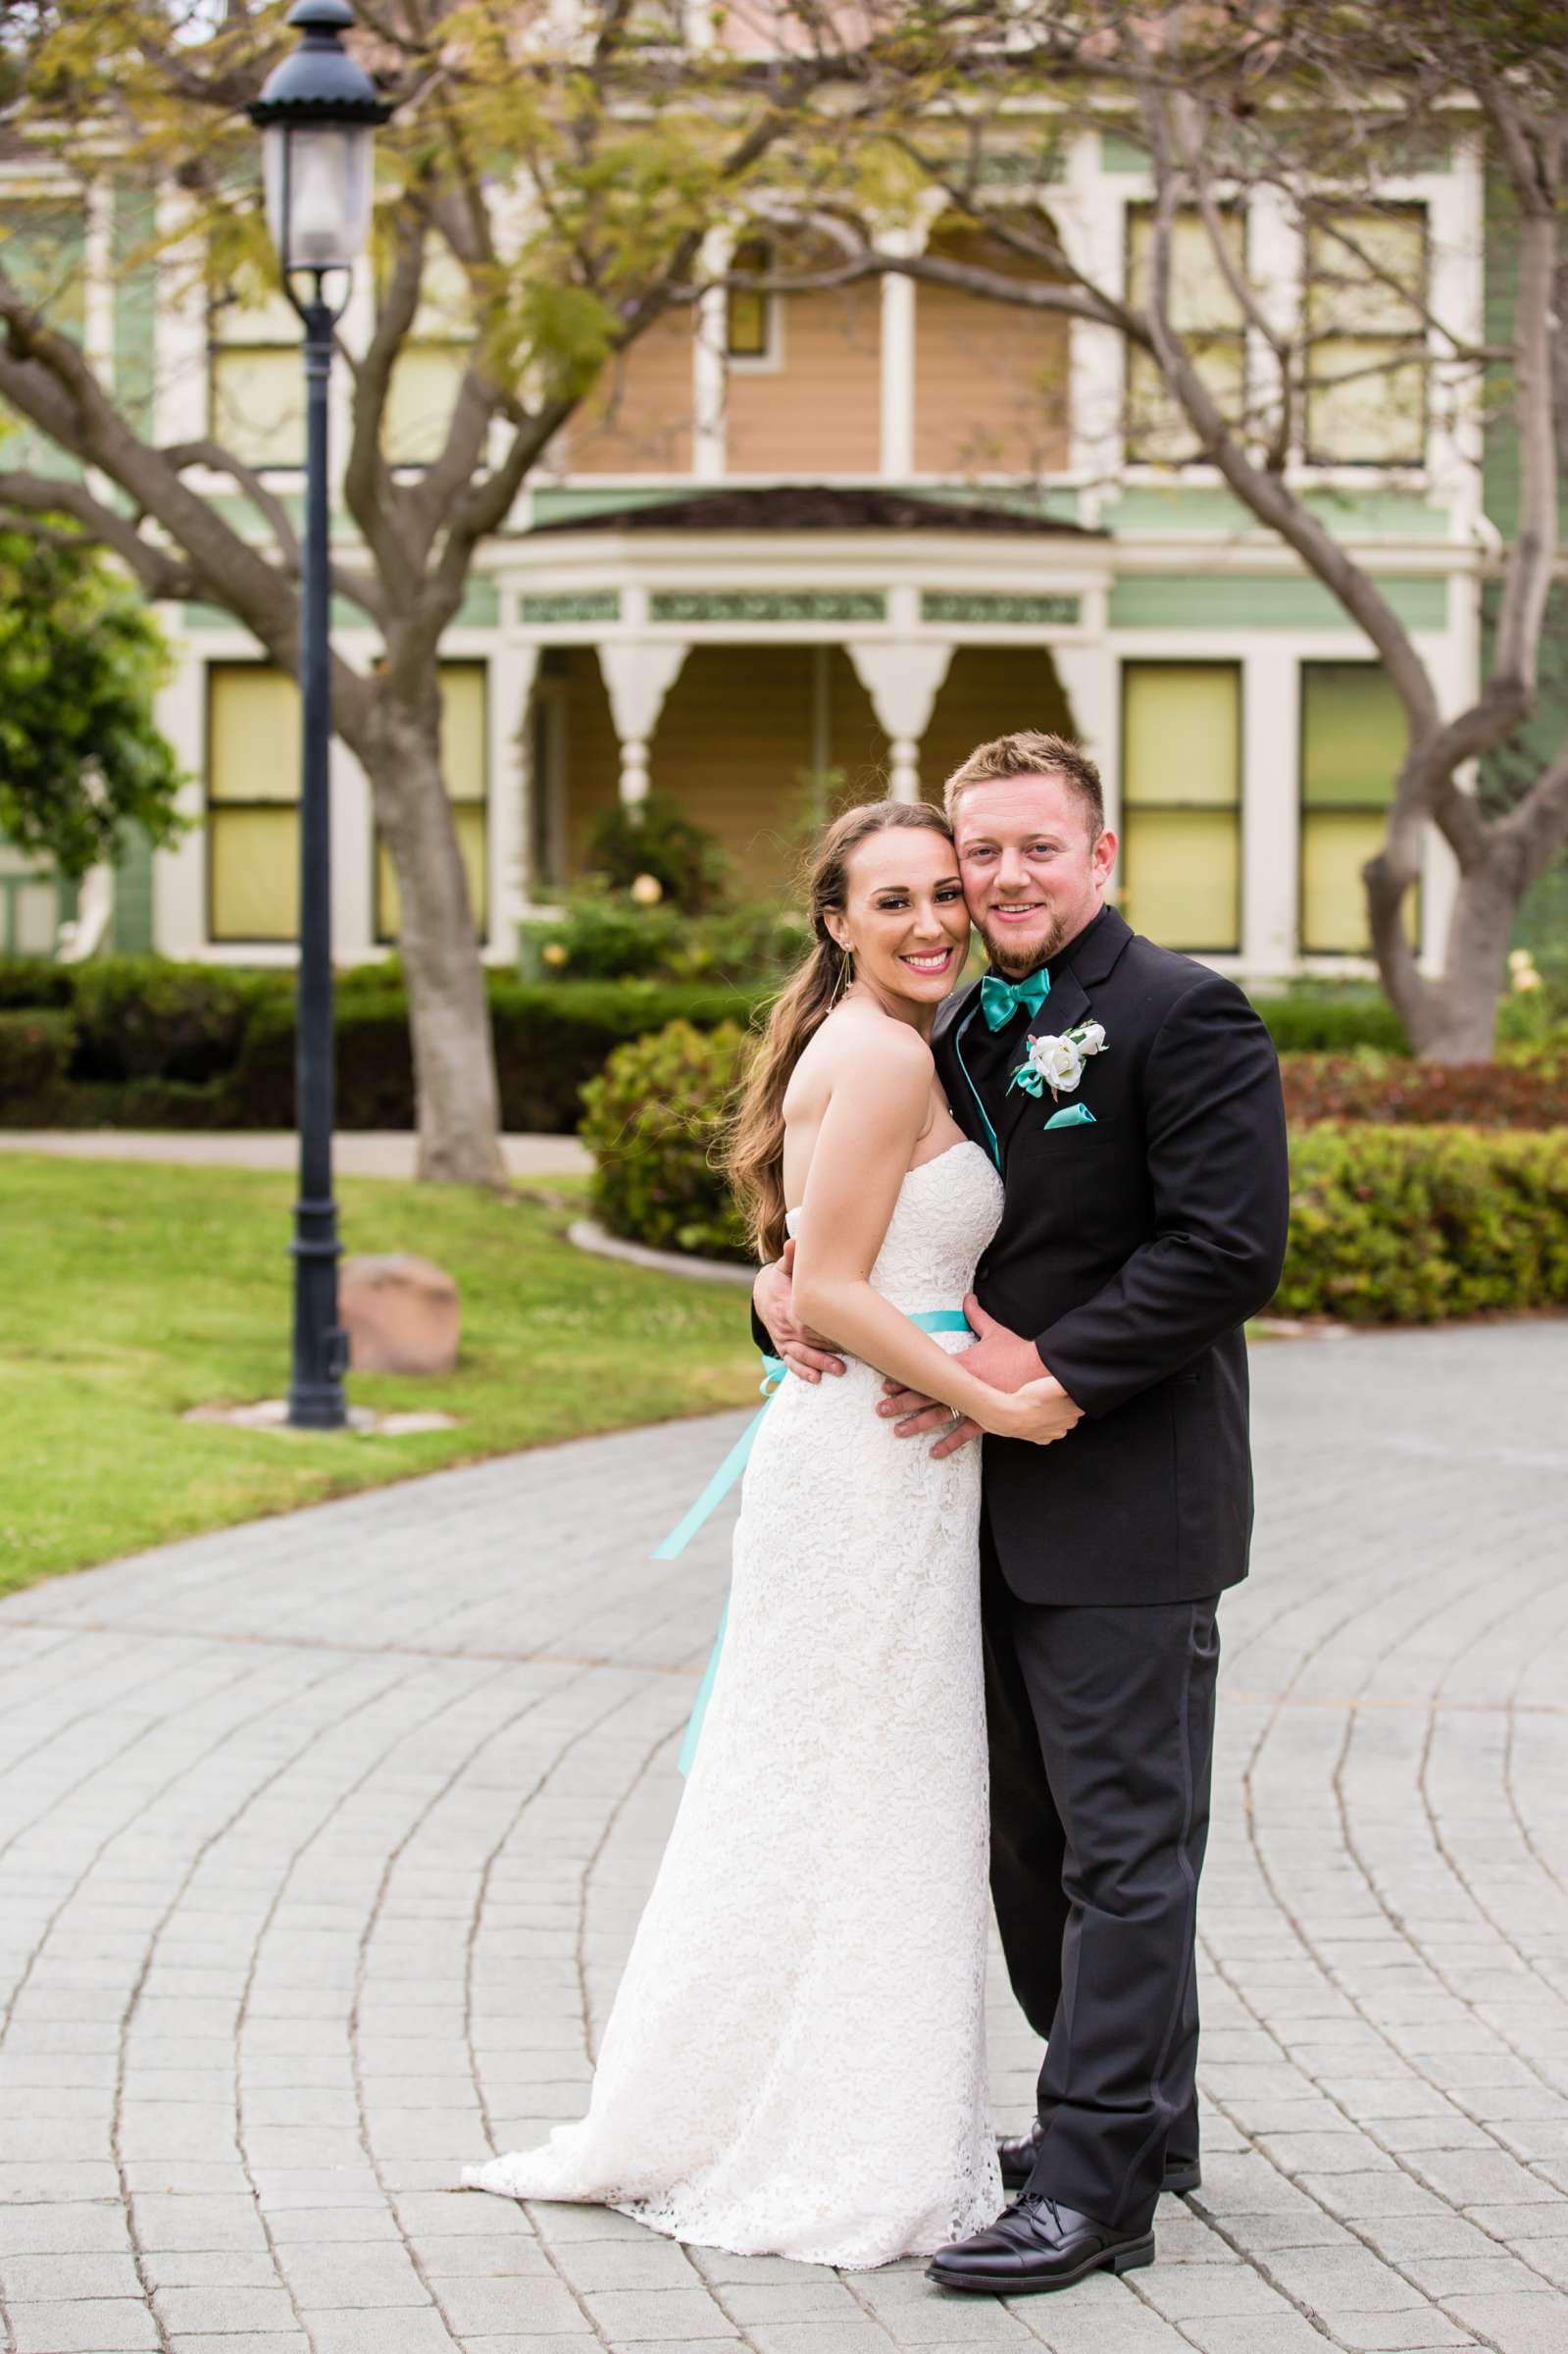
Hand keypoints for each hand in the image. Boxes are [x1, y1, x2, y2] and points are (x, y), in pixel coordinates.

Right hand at [755, 1239, 846, 1383]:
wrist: (763, 1294)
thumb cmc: (782, 1278)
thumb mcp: (785, 1266)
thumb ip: (792, 1258)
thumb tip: (794, 1242)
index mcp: (788, 1305)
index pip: (808, 1318)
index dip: (826, 1326)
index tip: (846, 1331)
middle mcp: (785, 1325)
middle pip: (809, 1340)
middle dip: (830, 1348)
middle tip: (854, 1355)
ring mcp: (783, 1338)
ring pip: (801, 1354)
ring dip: (820, 1363)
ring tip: (839, 1370)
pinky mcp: (783, 1348)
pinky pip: (791, 1362)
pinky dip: (802, 1371)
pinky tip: (816, 1379)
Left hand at [878, 1294, 1043, 1455]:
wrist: (1046, 1372)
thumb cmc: (1020, 1353)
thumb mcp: (996, 1332)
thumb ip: (978, 1317)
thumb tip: (968, 1297)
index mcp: (963, 1364)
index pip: (928, 1371)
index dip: (906, 1378)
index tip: (886, 1384)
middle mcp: (964, 1385)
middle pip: (927, 1394)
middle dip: (902, 1402)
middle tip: (881, 1410)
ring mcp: (975, 1403)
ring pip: (940, 1415)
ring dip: (917, 1423)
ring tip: (898, 1430)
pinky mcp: (988, 1418)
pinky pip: (965, 1433)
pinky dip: (950, 1443)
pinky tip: (934, 1453)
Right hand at [992, 1372, 1083, 1447]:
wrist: (1009, 1417)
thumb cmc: (1030, 1399)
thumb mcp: (1051, 1383)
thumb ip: (1068, 1382)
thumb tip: (1080, 1382)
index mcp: (1073, 1412)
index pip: (1082, 1401)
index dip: (1074, 1395)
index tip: (1064, 1391)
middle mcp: (1067, 1425)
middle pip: (1072, 1413)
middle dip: (1065, 1406)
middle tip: (1051, 1397)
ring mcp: (1054, 1434)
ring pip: (1060, 1424)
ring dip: (1054, 1416)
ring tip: (1041, 1407)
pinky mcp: (1041, 1439)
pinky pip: (1047, 1432)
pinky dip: (1043, 1426)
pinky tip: (1035, 1418)